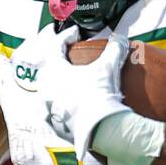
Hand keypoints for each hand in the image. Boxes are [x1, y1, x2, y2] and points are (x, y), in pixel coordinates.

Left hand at [39, 25, 128, 161]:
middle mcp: (45, 89)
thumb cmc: (99, 96)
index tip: (75, 34)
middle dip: (59, 62)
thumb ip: (114, 49)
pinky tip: (74, 107)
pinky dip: (64, 108)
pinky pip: (56, 113)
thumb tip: (120, 40)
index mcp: (53, 70)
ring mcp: (48, 109)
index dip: (66, 37)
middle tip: (71, 59)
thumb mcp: (108, 67)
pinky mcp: (55, 126)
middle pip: (48, 69)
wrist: (100, 130)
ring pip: (49, 93)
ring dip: (59, 86)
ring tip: (72, 85)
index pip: (55, 46)